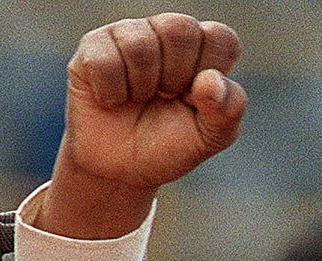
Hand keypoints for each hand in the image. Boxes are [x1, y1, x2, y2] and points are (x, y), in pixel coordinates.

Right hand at [36, 13, 246, 237]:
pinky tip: (113, 100)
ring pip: (140, 44)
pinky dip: (112, 93)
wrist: (123, 170)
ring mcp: (129, 35)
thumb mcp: (212, 136)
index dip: (211, 72)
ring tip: (139, 99)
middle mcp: (167, 33)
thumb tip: (211, 79)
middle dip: (175, 77)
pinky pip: (104, 60)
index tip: (196, 98)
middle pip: (180, 29)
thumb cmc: (171, 144)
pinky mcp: (92, 47)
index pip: (221, 38)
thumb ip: (228, 109)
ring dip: (142, 86)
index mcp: (205, 49)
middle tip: (166, 97)